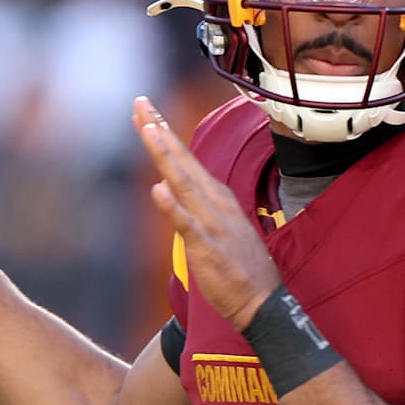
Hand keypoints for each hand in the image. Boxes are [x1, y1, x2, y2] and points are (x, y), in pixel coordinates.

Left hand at [136, 96, 281, 330]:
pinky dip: (172, 207)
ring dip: (166, 155)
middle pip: (183, 162)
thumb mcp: (221, 228)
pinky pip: (187, 225)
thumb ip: (198, 208)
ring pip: (184, 184)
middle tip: (141, 103)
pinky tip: (158, 189)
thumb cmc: (242, 268)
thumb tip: (173, 191)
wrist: (263, 302)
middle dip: (161, 131)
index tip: (147, 112)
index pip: (187, 160)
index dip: (167, 135)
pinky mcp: (208, 248)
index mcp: (218, 198)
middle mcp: (216, 204)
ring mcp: (213, 224)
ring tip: (149, 129)